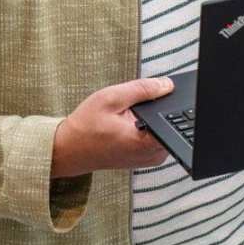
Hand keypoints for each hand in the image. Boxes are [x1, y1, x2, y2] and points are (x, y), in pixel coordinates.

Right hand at [51, 77, 174, 178]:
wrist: (68, 150)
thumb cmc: (85, 127)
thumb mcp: (112, 98)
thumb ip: (143, 89)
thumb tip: (168, 85)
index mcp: (145, 141)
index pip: (175, 122)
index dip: (173, 104)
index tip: (164, 95)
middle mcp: (151, 154)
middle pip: (170, 124)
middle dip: (158, 109)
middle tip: (134, 107)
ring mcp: (149, 159)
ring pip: (164, 130)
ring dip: (152, 119)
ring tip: (128, 117)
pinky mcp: (145, 159)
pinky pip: (156, 137)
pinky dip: (148, 127)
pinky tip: (130, 123)